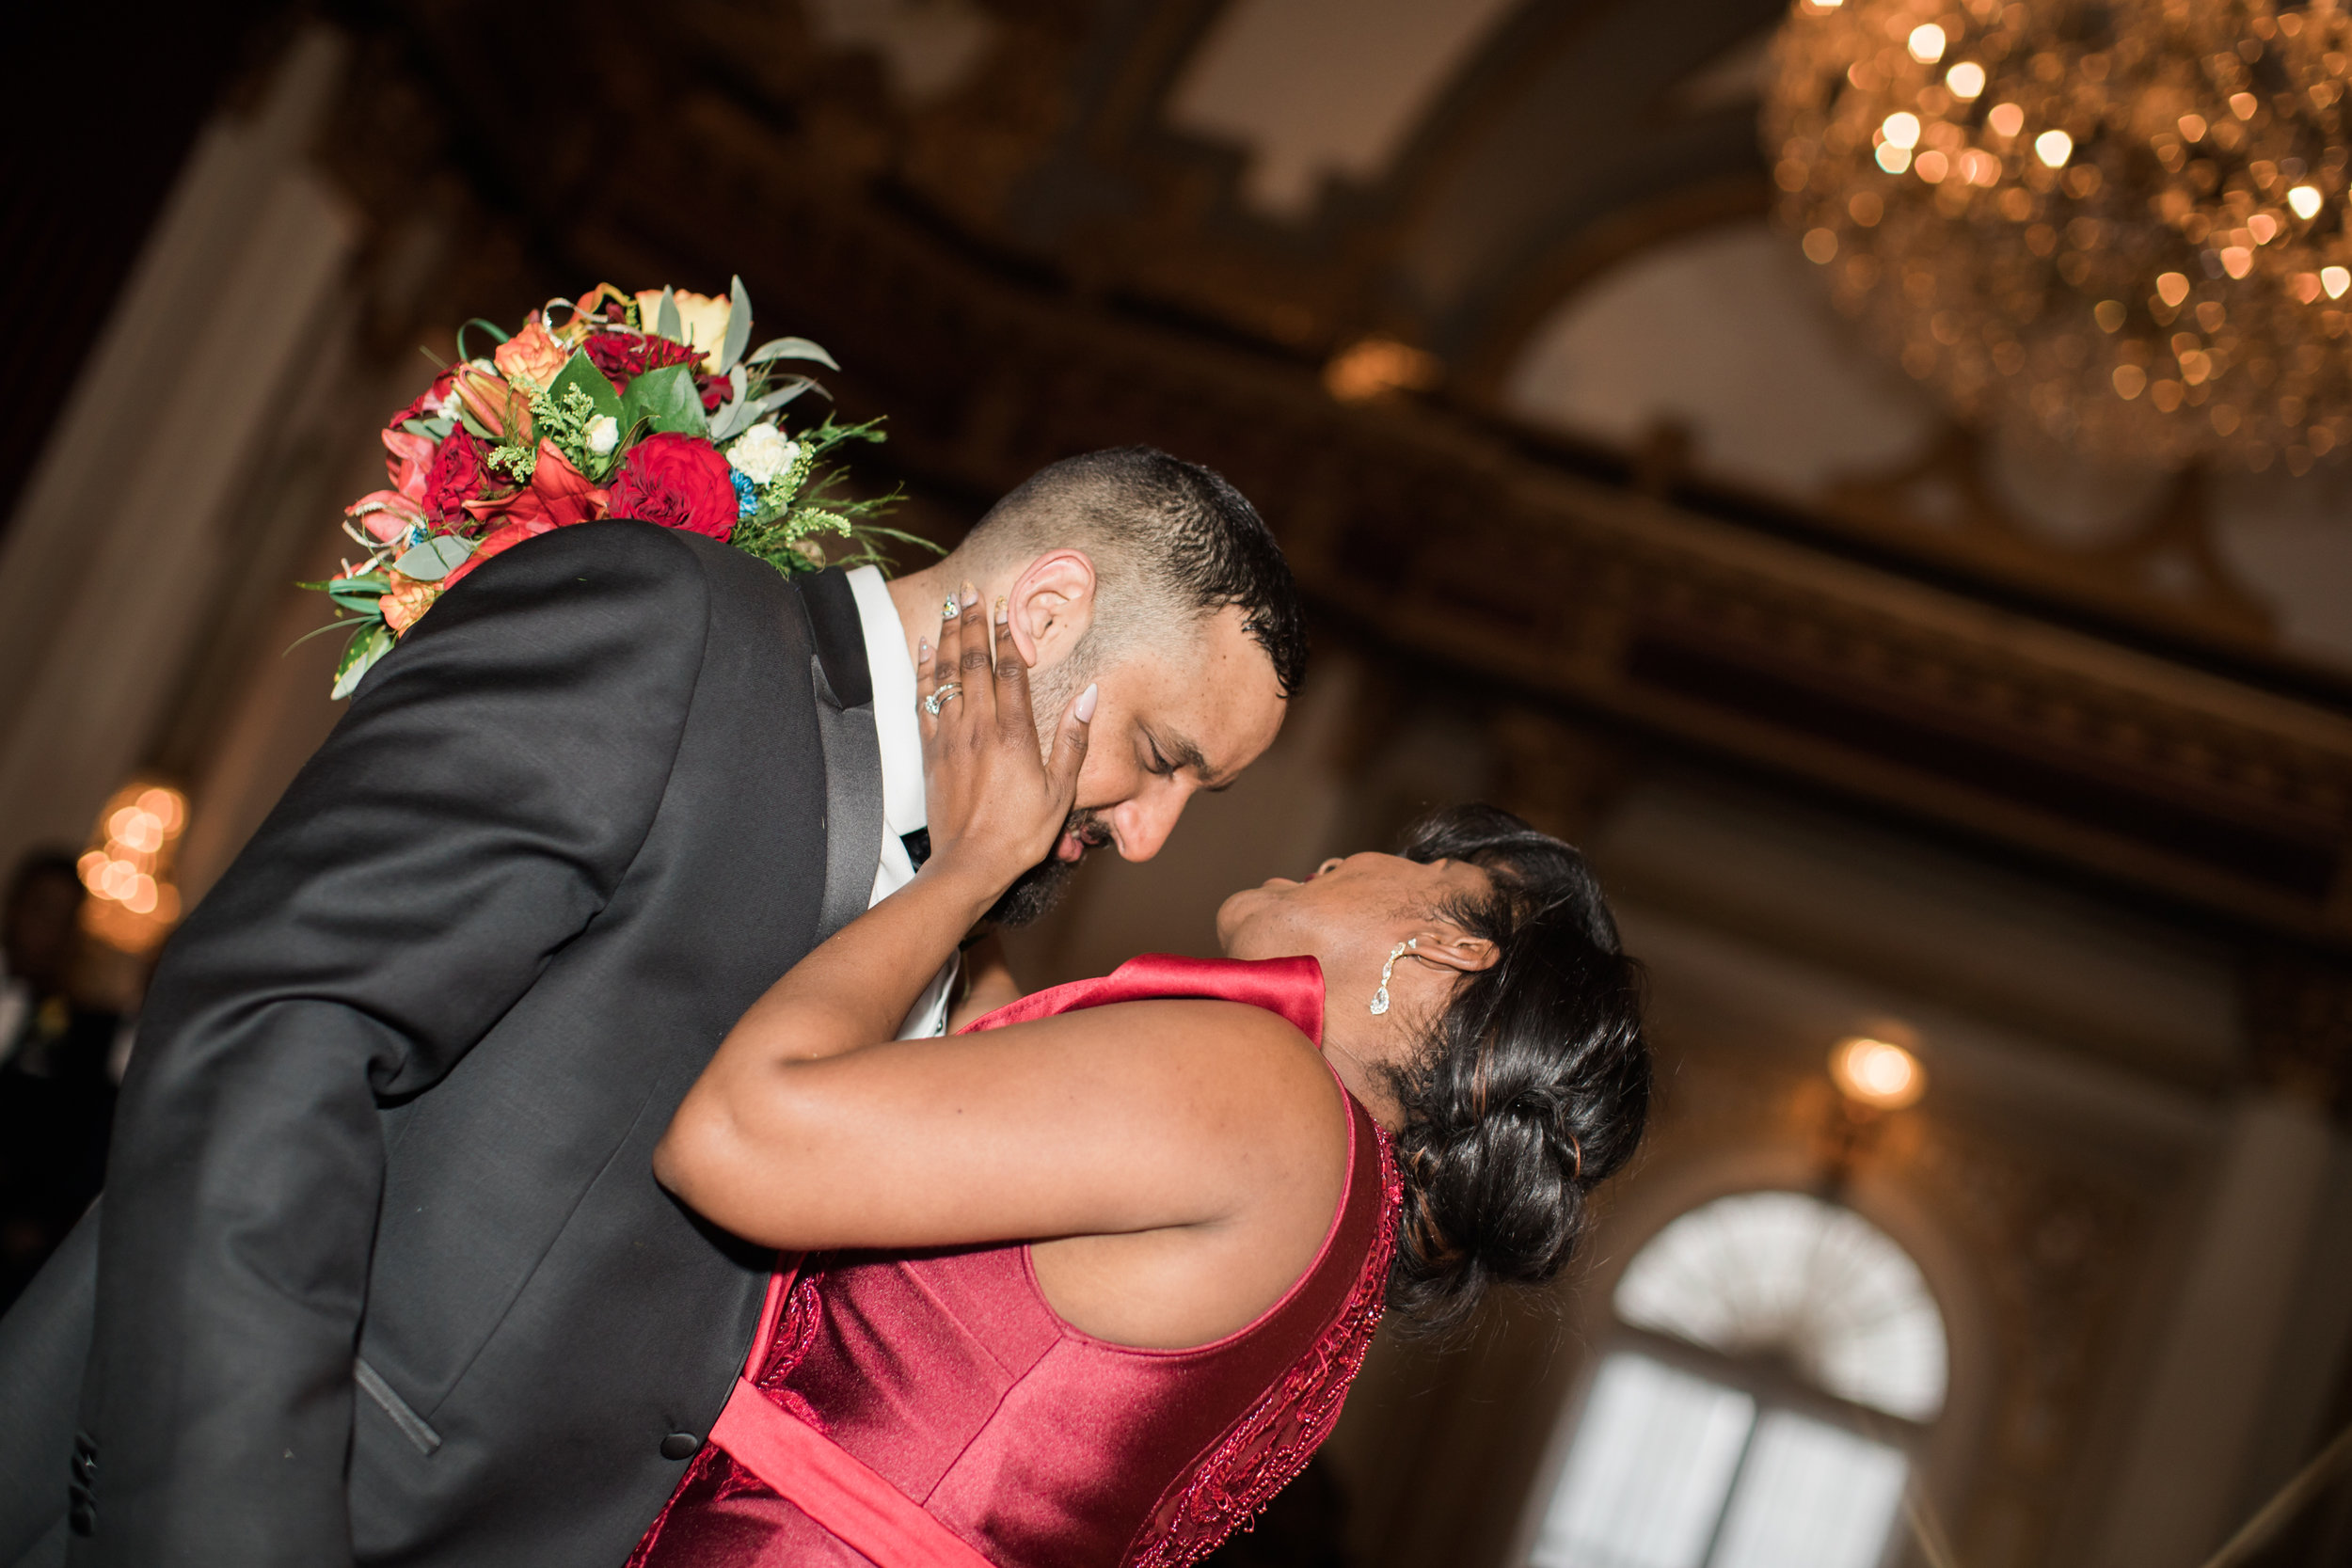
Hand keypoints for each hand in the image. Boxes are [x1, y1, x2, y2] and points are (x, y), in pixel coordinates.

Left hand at [916, 582, 1093, 904]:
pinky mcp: (931, 751)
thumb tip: (1089, 696)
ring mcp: (951, 737)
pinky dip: (923, 671)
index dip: (1008, 632)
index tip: (1006, 603)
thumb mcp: (1061, 792)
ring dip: (946, 635)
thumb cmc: (1021, 834)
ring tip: (948, 604)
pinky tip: (923, 649)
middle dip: (972, 621)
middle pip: (973, 661)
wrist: (969, 865)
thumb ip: (1073, 741)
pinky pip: (924, 700)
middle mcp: (979, 726)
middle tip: (971, 588)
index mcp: (1015, 733)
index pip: (1010, 669)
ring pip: (946, 674)